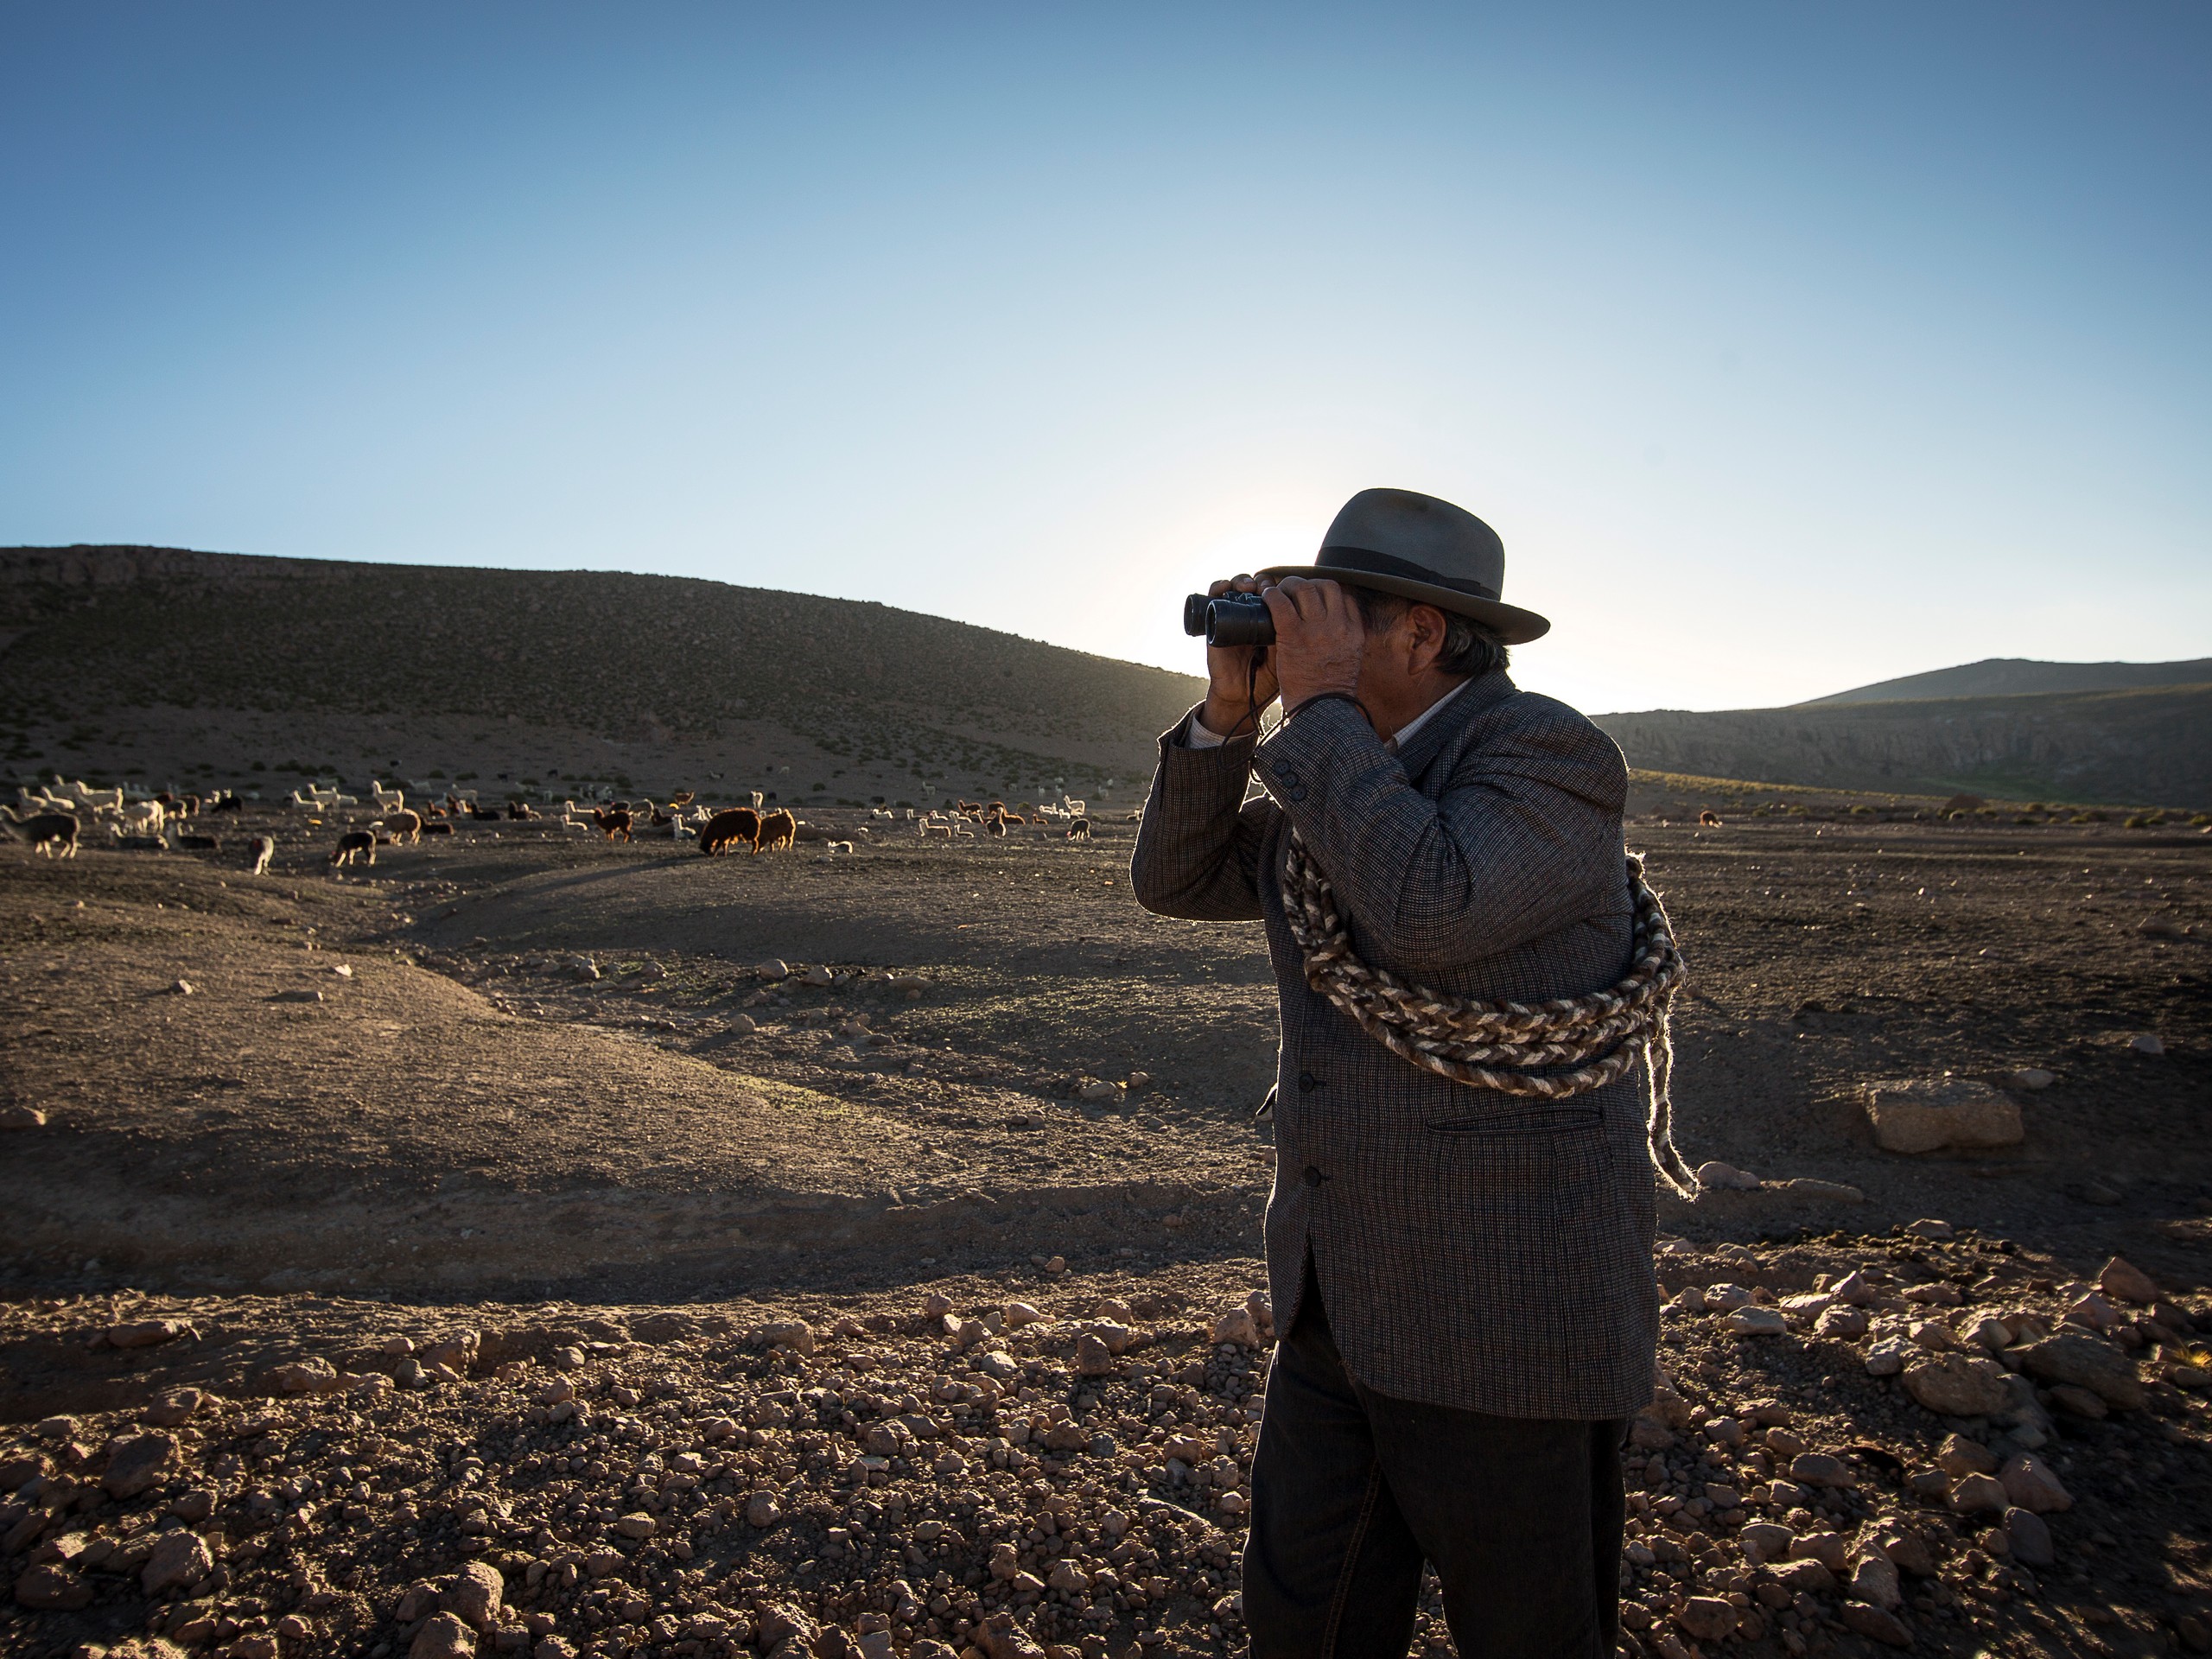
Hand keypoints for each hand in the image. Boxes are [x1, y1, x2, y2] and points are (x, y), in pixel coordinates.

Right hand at [1200, 575, 1280, 736]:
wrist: (1243, 695)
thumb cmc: (1268, 676)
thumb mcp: (1287, 652)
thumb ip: (1293, 634)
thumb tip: (1299, 610)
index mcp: (1270, 620)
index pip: (1275, 592)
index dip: (1278, 585)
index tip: (1284, 589)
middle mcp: (1251, 615)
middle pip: (1256, 585)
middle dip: (1261, 581)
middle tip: (1265, 588)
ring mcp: (1232, 617)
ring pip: (1236, 586)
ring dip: (1242, 581)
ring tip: (1248, 587)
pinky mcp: (1214, 623)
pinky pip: (1214, 598)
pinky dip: (1218, 588)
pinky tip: (1225, 588)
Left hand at [1263, 577, 1366, 714]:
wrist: (1322, 712)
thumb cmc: (1330, 694)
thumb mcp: (1349, 663)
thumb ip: (1344, 643)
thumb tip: (1334, 635)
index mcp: (1354, 633)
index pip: (1346, 597)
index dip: (1328, 592)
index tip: (1315, 597)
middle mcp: (1339, 627)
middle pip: (1326, 586)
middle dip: (1308, 583)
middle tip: (1293, 590)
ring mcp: (1317, 630)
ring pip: (1305, 589)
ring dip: (1289, 585)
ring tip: (1279, 592)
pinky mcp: (1294, 636)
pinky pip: (1281, 604)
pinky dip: (1272, 596)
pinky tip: (1266, 598)